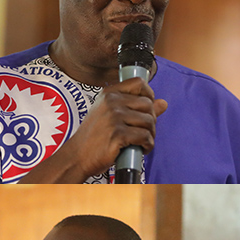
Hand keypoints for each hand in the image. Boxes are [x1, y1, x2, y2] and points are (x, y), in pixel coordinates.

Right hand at [19, 76, 167, 182]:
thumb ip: (137, 108)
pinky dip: (147, 145)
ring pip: (149, 121)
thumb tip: (163, 103)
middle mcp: (111, 102)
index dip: (149, 94)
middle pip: (148, 104)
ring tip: (141, 142)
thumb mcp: (111, 117)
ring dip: (150, 135)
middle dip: (151, 121)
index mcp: (108, 94)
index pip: (138, 83)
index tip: (148, 107)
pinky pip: (145, 136)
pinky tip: (140, 149)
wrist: (76, 157)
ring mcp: (114, 117)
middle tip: (143, 132)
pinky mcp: (118, 134)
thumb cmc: (93, 138)